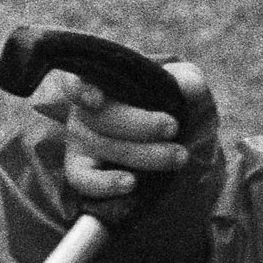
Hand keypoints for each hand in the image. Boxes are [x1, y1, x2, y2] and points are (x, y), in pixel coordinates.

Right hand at [29, 57, 205, 210]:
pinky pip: (83, 180)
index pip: (72, 79)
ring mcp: (80, 141)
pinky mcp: (81, 169)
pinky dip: (104, 183)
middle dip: (140, 124)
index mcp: (100, 81)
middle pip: (99, 116)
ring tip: (179, 156)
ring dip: (143, 154)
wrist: (165, 139)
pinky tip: (131, 184)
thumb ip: (187, 80)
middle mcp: (84, 109)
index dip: (77, 88)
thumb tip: (190, 87)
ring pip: (102, 147)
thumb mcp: (179, 87)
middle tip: (173, 128)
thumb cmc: (165, 103)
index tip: (96, 99)